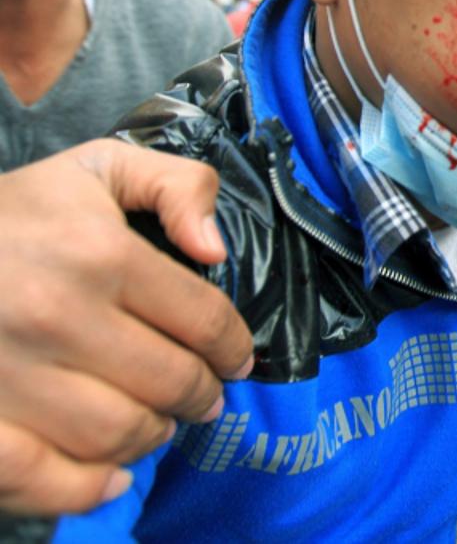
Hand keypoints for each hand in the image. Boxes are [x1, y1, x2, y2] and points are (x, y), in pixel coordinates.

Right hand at [0, 140, 253, 514]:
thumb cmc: (16, 212)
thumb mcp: (101, 167)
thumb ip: (179, 186)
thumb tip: (216, 250)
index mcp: (98, 254)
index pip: (202, 320)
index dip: (233, 347)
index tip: (237, 360)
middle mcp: (56, 316)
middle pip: (168, 382)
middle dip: (201, 394)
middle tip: (205, 396)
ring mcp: (10, 372)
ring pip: (116, 433)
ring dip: (152, 435)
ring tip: (159, 422)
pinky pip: (39, 474)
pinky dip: (84, 486)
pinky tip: (110, 475)